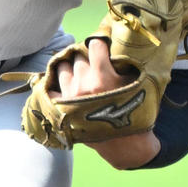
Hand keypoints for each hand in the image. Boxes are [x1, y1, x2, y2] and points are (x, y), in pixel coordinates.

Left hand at [51, 37, 158, 169]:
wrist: (124, 143)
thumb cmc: (134, 112)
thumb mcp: (135, 84)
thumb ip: (123, 63)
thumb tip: (112, 43)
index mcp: (102, 77)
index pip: (94, 45)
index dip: (100, 45)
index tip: (103, 49)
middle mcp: (83, 84)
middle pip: (78, 56)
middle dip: (86, 57)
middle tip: (93, 63)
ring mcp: (70, 96)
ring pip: (63, 67)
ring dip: (71, 67)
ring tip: (80, 72)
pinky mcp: (62, 107)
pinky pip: (52, 87)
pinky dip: (58, 83)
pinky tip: (66, 83)